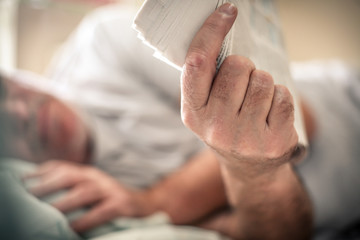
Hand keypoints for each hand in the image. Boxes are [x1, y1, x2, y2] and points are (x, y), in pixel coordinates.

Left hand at [25, 160, 150, 232]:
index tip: (23, 180)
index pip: (62, 167)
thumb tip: (45, 199)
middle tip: (28, 195)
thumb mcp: (94, 189)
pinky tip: (72, 228)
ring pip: (84, 192)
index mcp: (88, 173)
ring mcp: (110, 190)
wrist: (147, 205)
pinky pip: (100, 212)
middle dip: (47, 184)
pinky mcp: (121, 205)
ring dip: (64, 202)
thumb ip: (74, 189)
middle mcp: (98, 178)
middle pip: (70, 175)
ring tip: (46, 213)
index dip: (42, 172)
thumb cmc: (112, 201)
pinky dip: (85, 221)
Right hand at [181, 3, 297, 180]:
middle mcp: (214, 127)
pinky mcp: (272, 143)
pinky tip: (271, 114)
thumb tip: (219, 31)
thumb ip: (206, 78)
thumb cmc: (227, 125)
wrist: (249, 166)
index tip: (227, 11)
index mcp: (193, 112)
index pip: (198, 63)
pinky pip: (284, 95)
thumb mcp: (206, 106)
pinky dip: (281, 97)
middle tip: (242, 87)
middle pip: (238, 65)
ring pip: (263, 79)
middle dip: (245, 67)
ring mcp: (244, 137)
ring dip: (264, 83)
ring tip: (256, 104)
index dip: (211, 32)